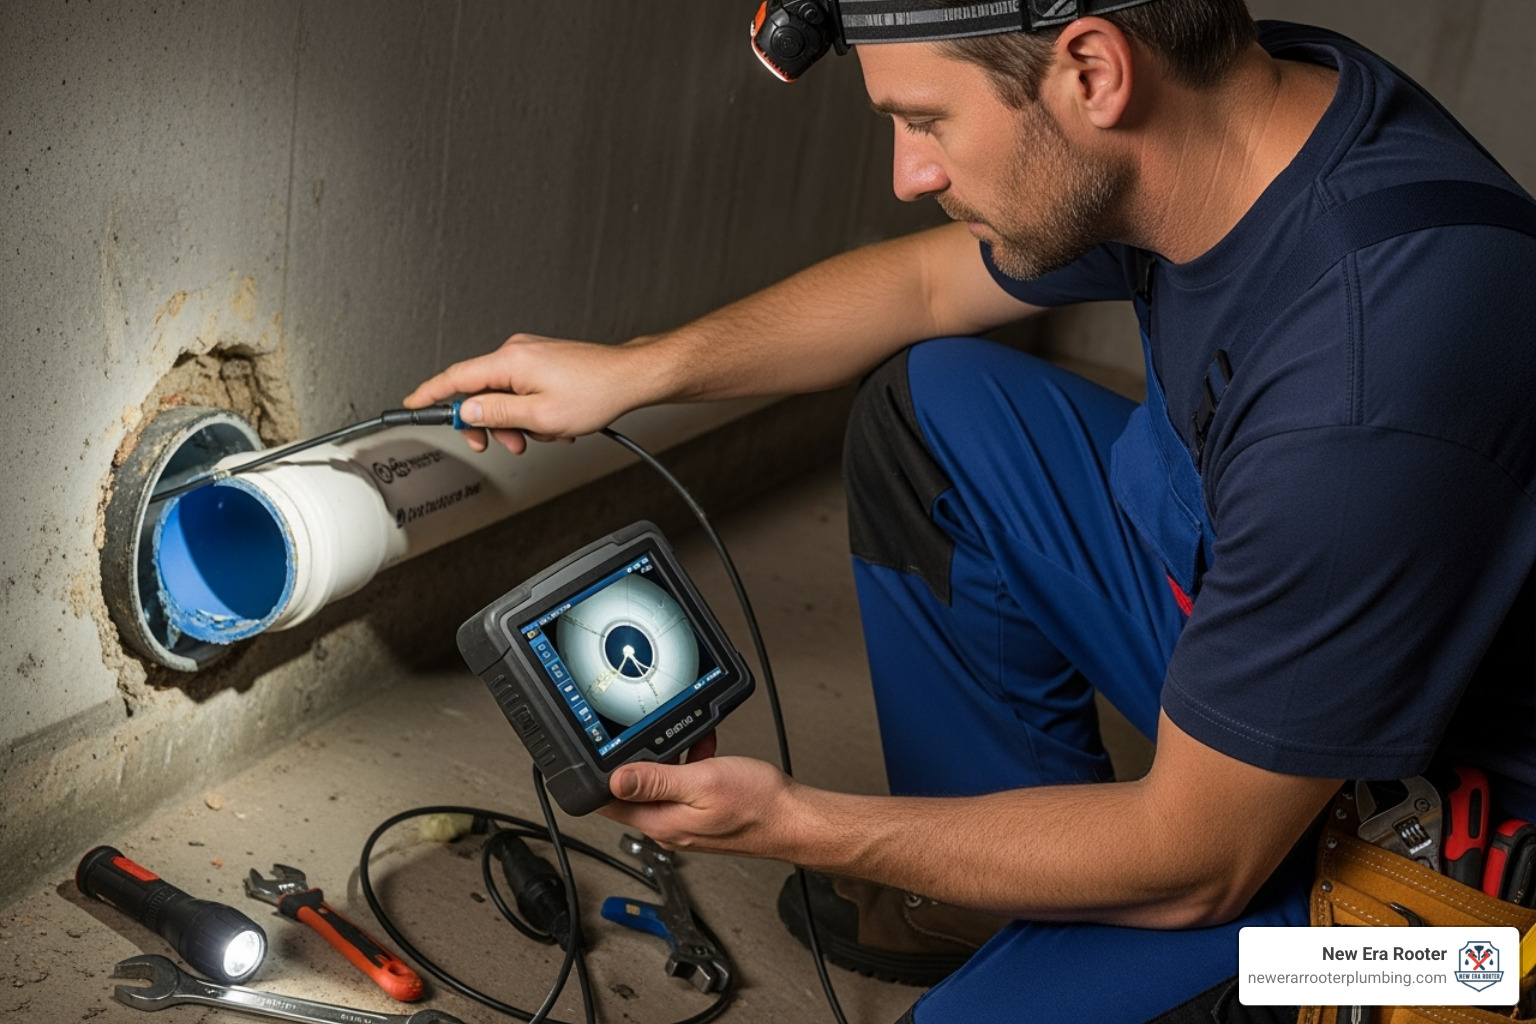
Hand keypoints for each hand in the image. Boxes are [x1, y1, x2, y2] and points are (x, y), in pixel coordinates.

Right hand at [403, 334, 656, 453]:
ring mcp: (531, 355)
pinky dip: (532, 412)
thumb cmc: (595, 392)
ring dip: (516, 422)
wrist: (629, 378)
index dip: (430, 394)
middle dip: (488, 422)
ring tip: (543, 434)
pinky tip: (554, 424)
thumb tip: (464, 411)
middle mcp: (517, 351)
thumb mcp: (540, 415)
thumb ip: (496, 413)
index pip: (455, 377)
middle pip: (479, 390)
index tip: (413, 405)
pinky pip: (523, 391)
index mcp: (510, 361)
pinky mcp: (544, 363)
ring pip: (504, 395)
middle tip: (503, 443)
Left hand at [597, 753, 800, 859]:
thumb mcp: (702, 782)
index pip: (608, 803)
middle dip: (640, 760)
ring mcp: (685, 823)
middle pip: (633, 790)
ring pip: (660, 785)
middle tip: (656, 739)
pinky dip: (688, 766)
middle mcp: (668, 827)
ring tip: (690, 745)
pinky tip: (704, 753)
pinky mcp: (700, 816)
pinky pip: (682, 787)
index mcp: (661, 822)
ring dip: (669, 760)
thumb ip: (656, 780)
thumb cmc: (757, 805)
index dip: (598, 776)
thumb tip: (616, 780)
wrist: (792, 819)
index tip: (598, 751)